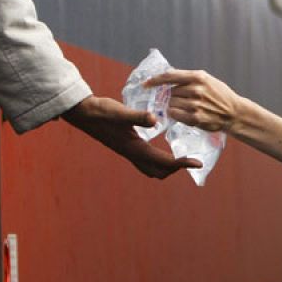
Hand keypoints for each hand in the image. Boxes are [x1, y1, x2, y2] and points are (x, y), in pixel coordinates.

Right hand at [62, 96, 197, 179]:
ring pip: (151, 169)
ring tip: (179, 158)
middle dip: (176, 168)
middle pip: (159, 171)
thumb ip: (138, 116)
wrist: (83, 113)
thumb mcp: (120, 111)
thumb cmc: (102, 111)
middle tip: (190, 160)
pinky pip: (144, 161)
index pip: (163, 161)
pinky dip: (157, 161)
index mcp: (134, 148)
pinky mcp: (125, 147)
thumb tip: (155, 119)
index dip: (182, 163)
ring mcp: (127, 152)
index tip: (197, 163)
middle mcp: (131, 153)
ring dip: (166, 167)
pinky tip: (160, 150)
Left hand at [145, 70, 245, 134]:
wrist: (234, 112)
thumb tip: (167, 77)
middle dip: (168, 96)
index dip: (154, 80)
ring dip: (171, 106)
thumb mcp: (206, 80)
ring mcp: (195, 105)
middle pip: (169, 92)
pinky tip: (181, 113)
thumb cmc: (219, 94)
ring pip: (171, 104)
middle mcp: (196, 89)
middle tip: (172, 99)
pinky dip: (175, 114)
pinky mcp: (195, 118)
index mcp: (198, 77)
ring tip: (181, 107)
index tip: (146, 84)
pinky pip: (175, 115)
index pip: (169, 76)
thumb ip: (188, 78)